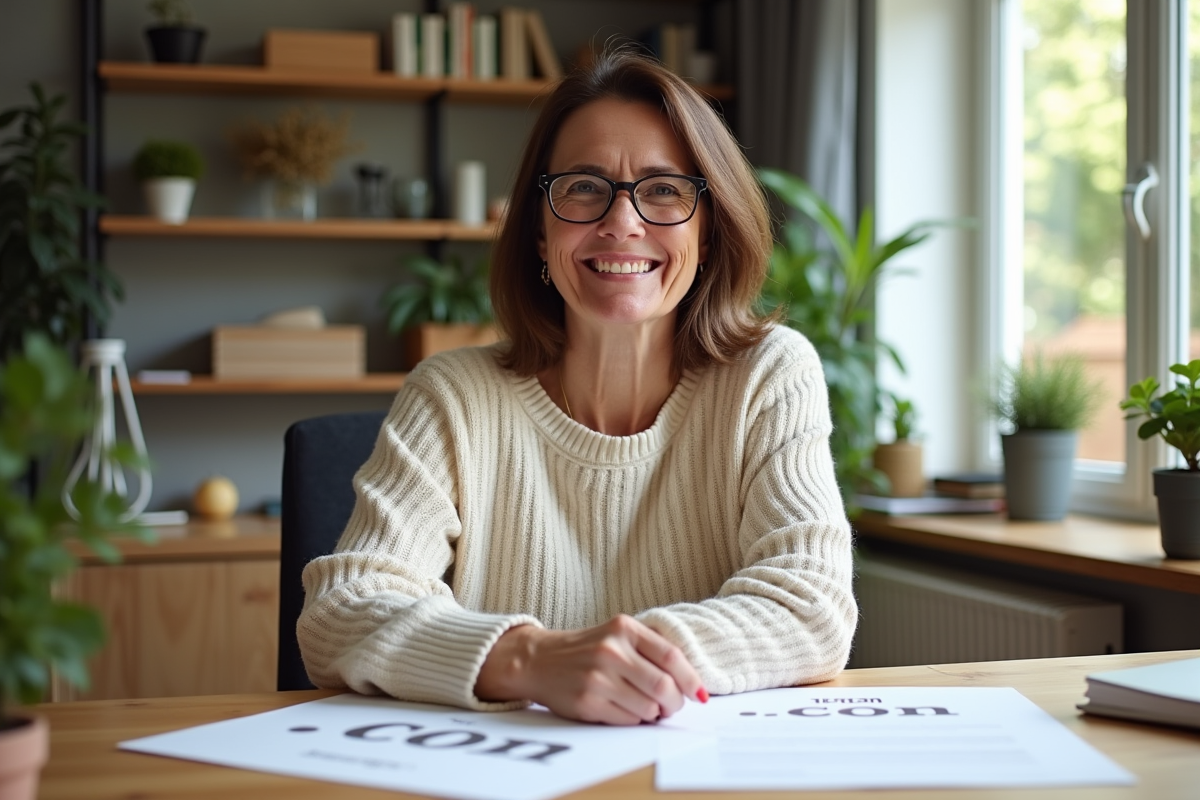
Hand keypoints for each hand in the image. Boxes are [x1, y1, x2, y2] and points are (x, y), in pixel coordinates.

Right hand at [475, 615, 706, 724]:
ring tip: (647, 707)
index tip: (700, 693)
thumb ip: (650, 649)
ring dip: (655, 713)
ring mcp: (598, 677)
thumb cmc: (586, 649)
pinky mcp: (587, 702)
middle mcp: (611, 650)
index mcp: (624, 628)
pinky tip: (626, 709)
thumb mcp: (617, 634)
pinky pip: (628, 720)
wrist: (539, 660)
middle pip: (664, 686)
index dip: (692, 679)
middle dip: (676, 702)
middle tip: (673, 706)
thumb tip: (690, 683)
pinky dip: (635, 720)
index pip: (671, 656)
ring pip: (648, 707)